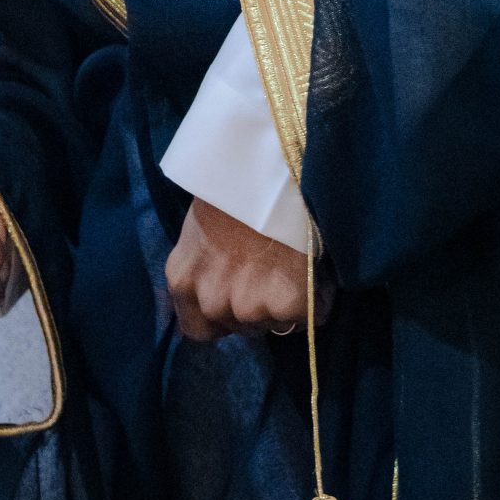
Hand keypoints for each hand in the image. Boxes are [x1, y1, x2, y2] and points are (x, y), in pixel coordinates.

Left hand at [165, 197, 329, 341]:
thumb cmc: (234, 189)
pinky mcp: (288, 306)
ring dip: (284, 307)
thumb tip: (229, 287)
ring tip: (290, 267)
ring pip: (275, 325)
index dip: (220, 319)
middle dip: (256, 309)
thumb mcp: (201, 231)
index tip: (236, 299)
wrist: (270, 169)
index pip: (196, 330)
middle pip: (240, 328)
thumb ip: (208, 269)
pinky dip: (316, 301)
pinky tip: (313, 272)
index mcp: (183, 280)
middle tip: (269, 274)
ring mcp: (250, 308)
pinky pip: (309, 317)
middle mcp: (211, 302)